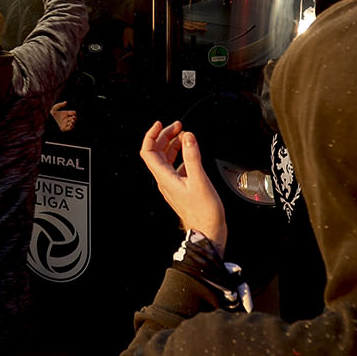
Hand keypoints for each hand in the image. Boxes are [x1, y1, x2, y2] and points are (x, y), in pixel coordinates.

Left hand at [50, 101, 77, 131]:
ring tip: (71, 121)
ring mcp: (66, 124)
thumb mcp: (54, 108)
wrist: (49, 121)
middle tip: (72, 118)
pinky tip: (70, 124)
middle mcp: (67, 119)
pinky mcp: (65, 128)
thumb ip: (60, 104)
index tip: (70, 113)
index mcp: (66, 114)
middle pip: (75, 118)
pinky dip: (71, 126)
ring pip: (73, 123)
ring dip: (73, 122)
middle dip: (75, 118)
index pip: (73, 113)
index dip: (73, 113)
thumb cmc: (51, 114)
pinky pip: (71, 128)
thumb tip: (66, 102)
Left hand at [139, 121, 226, 245]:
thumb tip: (188, 137)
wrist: (208, 232)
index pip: (148, 152)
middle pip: (158, 153)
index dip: (151, 135)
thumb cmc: (204, 213)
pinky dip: (182, 156)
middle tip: (178, 126)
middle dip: (166, 136)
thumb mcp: (199, 180)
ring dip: (174, 145)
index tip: (160, 124)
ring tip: (184, 135)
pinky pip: (176, 167)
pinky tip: (191, 154)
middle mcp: (165, 181)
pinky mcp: (181, 188)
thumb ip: (193, 157)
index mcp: (165, 178)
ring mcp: (172, 184)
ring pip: (167, 159)